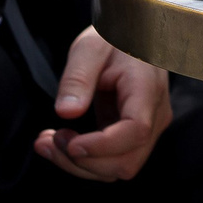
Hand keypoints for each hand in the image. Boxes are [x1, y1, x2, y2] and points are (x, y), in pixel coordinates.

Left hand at [34, 27, 169, 181]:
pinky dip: (85, 160)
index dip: (102, 146)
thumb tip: (66, 111)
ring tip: (47, 144)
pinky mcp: (133, 136)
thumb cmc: (116, 37)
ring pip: (118, 167)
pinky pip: (112, 160)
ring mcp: (148, 128)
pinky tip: (60, 145)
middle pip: (126, 160)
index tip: (70, 144)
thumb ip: (78, 77)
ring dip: (80, 165)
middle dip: (84, 161)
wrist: (135, 34)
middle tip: (50, 140)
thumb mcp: (90, 47)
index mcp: (147, 88)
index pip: (135, 131)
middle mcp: (155, 114)